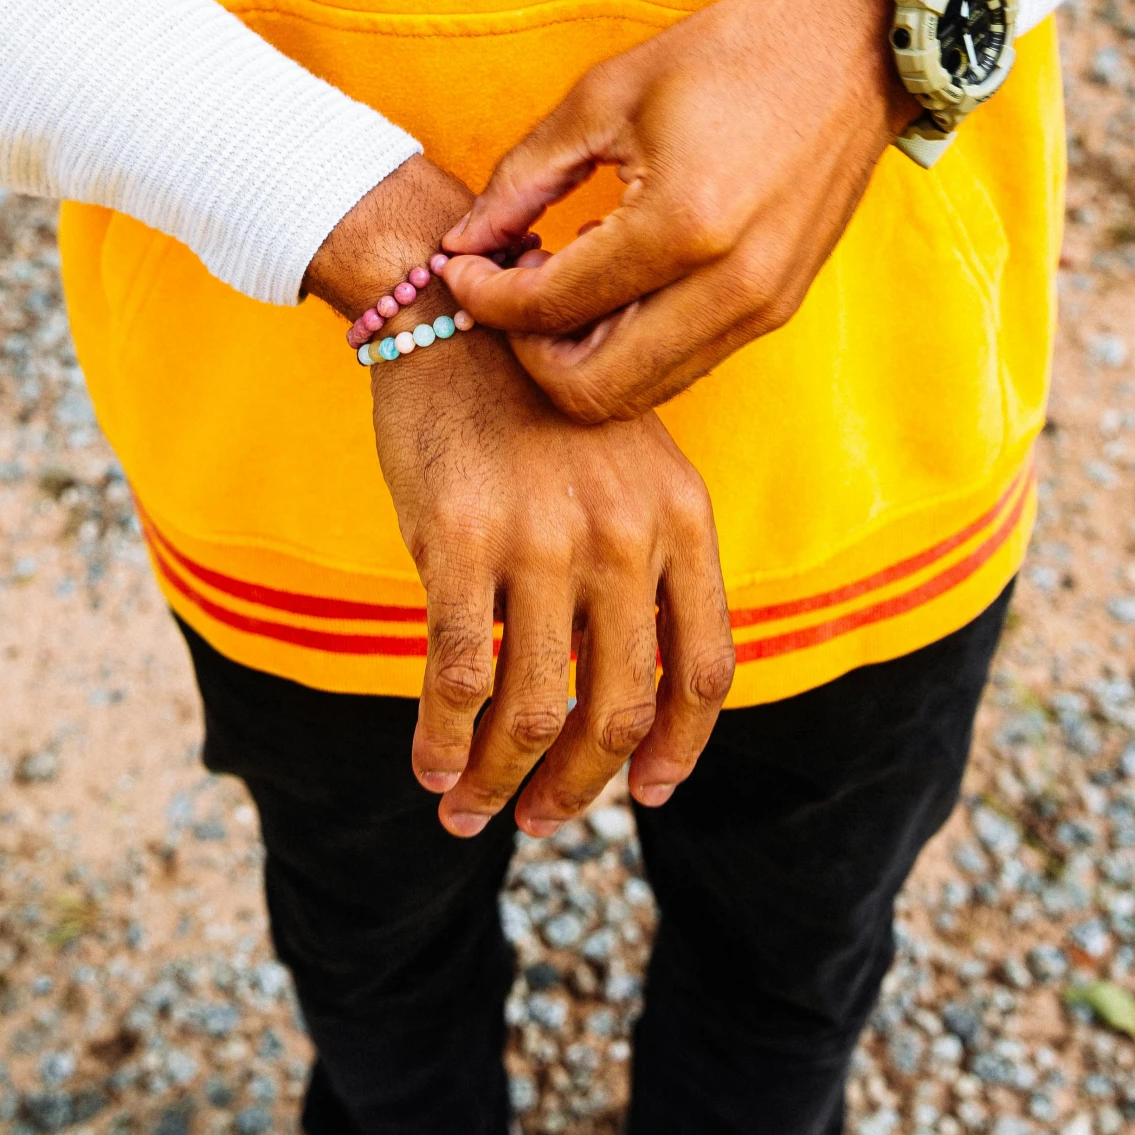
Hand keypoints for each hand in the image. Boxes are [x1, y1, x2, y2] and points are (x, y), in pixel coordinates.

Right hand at [372, 325, 734, 836]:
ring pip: (537, 710)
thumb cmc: (536, 401)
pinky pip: (458, 672)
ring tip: (470, 810)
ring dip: (502, 781)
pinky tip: (429, 763)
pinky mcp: (461, 536)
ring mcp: (545, 536)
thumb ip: (646, 562)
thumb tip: (634, 700)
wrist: (454, 315)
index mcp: (681, 516)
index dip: (678, 750)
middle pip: (621, 709)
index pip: (705, 669)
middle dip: (578, 787)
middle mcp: (626, 532)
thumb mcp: (629, 467)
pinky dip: (443, 736)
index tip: (647, 793)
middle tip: (540, 820)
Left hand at [439, 0, 1005, 424]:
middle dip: (528, 349)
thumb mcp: (604, 97)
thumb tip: (463, 241)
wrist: (850, 47)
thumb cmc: (730, 55)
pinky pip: (682, 364)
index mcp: (682, 225)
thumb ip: (524, 179)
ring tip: (554, 280)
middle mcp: (729, 287)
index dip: (485, 298)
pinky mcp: (776, 310)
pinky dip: (628, 344)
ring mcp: (760, 308)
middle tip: (506, 288)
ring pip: (639, 392)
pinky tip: (608, 278)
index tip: (459, 266)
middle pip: (593, 389)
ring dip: (579, 354)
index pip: (551, 309)